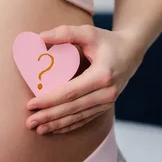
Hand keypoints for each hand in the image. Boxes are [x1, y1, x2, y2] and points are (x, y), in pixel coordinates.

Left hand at [25, 25, 143, 134]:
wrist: (131, 52)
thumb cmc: (107, 41)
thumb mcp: (88, 32)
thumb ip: (65, 33)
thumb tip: (40, 36)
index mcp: (102, 75)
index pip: (71, 92)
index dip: (50, 100)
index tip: (31, 104)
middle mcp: (107, 92)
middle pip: (73, 108)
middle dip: (49, 116)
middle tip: (29, 122)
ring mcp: (108, 102)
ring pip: (78, 117)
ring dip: (57, 124)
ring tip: (37, 129)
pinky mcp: (106, 106)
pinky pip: (86, 119)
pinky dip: (69, 126)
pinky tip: (54, 129)